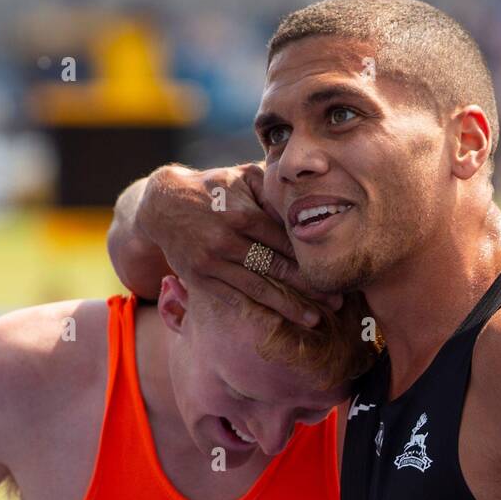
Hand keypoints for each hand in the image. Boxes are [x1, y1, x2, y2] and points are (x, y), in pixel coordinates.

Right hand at [135, 162, 341, 324]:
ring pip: (258, 289)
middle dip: (309, 287)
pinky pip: (236, 299)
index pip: (284, 241)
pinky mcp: (201, 279)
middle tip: (338, 301)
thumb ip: (272, 189)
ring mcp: (213, 263)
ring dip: (289, 307)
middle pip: (276, 268)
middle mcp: (227, 240)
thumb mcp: (241, 177)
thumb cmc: (212, 188)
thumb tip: (307, 197)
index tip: (335, 270)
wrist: (163, 205)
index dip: (310, 258)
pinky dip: (259, 311)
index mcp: (242, 214)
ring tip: (315, 320)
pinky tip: (280, 321)